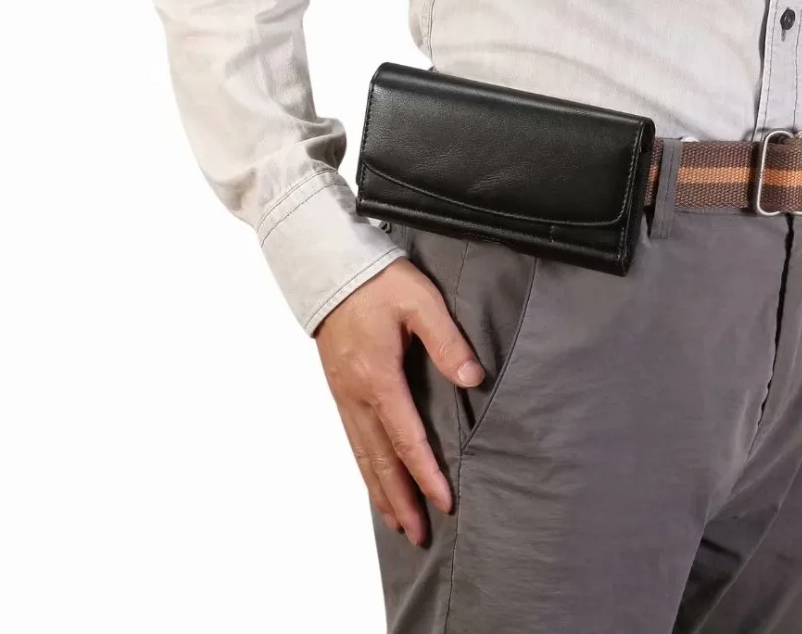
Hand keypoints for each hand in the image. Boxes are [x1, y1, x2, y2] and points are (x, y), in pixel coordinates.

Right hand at [315, 257, 484, 545]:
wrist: (330, 268)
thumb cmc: (377, 282)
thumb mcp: (420, 301)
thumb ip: (447, 340)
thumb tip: (471, 377)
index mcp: (378, 377)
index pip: (407, 438)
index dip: (427, 474)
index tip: (445, 502)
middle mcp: (356, 395)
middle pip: (380, 460)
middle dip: (401, 499)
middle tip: (419, 534)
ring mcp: (344, 394)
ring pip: (363, 455)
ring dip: (381, 492)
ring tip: (398, 523)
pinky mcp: (339, 389)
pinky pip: (353, 440)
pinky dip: (365, 468)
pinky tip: (375, 481)